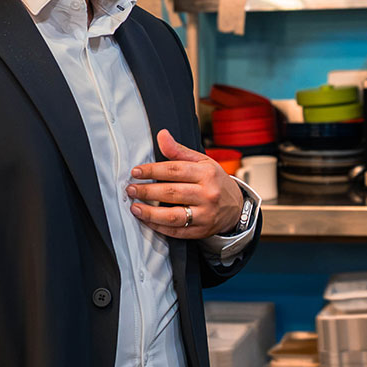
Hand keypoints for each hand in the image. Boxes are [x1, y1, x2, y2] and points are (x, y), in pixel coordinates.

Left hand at [127, 128, 242, 237]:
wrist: (236, 206)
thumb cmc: (215, 181)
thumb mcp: (202, 162)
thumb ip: (179, 151)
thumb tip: (161, 135)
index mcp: (207, 173)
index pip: (174, 170)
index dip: (152, 170)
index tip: (136, 172)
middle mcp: (207, 194)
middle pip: (171, 192)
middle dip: (147, 191)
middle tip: (130, 189)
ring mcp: (205, 214)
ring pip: (173, 215)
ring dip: (150, 213)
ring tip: (135, 207)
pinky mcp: (201, 231)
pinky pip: (177, 232)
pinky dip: (159, 227)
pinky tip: (147, 221)